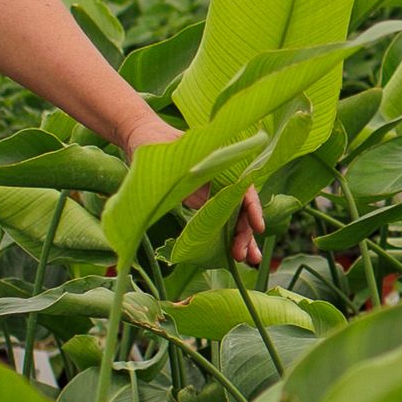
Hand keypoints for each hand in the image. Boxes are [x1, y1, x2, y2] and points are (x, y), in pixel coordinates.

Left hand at [118, 109, 266, 268]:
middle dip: (245, 233)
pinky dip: (226, 237)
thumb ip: (185, 169)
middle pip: (241, 208)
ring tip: (248, 261)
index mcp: (222, 164)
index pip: (244, 188)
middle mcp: (223, 178)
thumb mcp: (172, 155)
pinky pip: (219, 221)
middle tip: (244, 256)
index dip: (253, 208)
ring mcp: (214, 191)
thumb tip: (194, 190)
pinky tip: (230, 254)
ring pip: (233, 218)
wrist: (144, 139)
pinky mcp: (203, 201)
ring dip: (241, 239)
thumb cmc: (159, 143)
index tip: (258, 227)